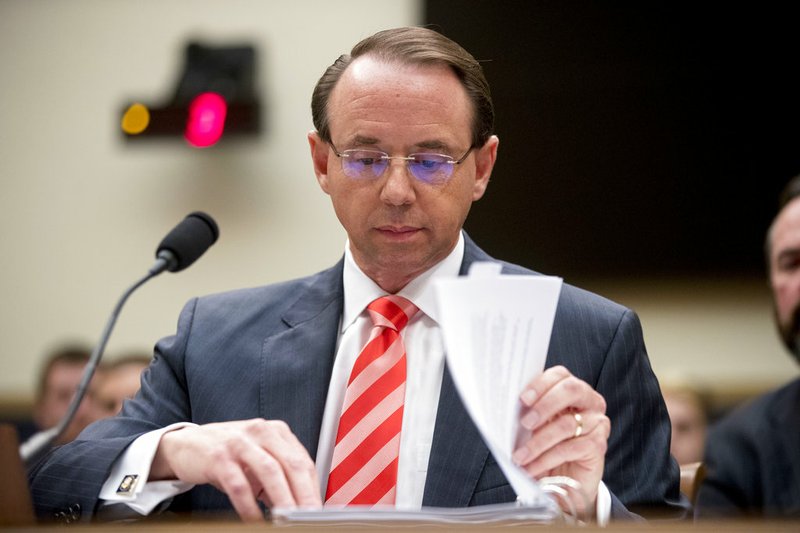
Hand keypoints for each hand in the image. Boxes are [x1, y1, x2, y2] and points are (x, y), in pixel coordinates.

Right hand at [150, 419, 320, 521]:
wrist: (186, 445)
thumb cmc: (228, 454)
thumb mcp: (258, 458)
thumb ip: (279, 476)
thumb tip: (299, 505)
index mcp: (276, 431)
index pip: (303, 461)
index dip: (313, 488)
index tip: (318, 510)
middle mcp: (261, 431)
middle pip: (292, 465)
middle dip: (304, 495)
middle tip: (309, 518)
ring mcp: (240, 442)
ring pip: (270, 472)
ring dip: (282, 500)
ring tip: (287, 520)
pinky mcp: (219, 457)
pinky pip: (239, 485)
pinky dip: (249, 507)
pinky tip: (254, 521)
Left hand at [512, 366, 609, 516]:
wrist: (565, 479)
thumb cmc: (547, 445)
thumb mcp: (536, 426)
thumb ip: (527, 412)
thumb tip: (506, 408)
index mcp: (572, 389)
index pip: (559, 375)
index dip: (540, 384)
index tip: (522, 399)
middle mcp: (589, 401)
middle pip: (571, 390)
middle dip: (544, 405)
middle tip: (525, 423)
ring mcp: (597, 422)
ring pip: (566, 425)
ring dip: (538, 442)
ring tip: (520, 456)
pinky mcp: (599, 445)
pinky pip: (570, 449)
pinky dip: (546, 459)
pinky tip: (531, 468)